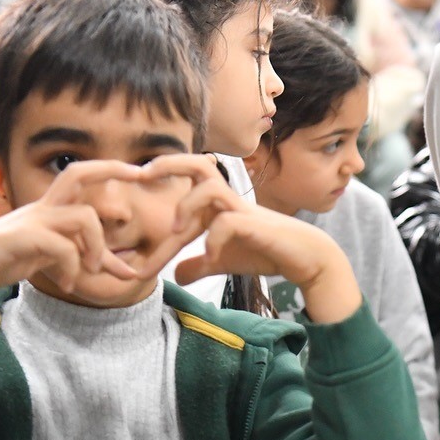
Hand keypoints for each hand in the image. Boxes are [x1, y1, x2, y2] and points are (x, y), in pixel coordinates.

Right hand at [0, 160, 145, 322]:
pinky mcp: (23, 239)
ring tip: (91, 271)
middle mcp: (42, 208)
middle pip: (78, 173)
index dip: (110, 169)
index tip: (140, 172)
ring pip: (83, 218)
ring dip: (97, 247)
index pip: (80, 176)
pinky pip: (63, 248)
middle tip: (140, 175)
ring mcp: (32, 221)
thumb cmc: (1, 261)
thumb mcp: (53, 261)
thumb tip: (125, 269)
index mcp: (48, 208)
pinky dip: (72, 268)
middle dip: (113, 169)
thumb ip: (87, 260)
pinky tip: (68, 284)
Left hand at [139, 155, 362, 322]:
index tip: (135, 220)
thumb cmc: (266, 252)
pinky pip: (226, 223)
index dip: (158, 214)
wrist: (304, 257)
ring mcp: (242, 209)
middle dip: (168, 164)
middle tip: (141, 174)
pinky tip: (211, 260)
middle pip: (198, 165)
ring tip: (175, 234)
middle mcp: (228, 200)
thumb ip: (200, 264)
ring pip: (210, 187)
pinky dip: (213, 242)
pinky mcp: (255, 223)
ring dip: (187, 207)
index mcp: (216, 204)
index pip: (181, 196)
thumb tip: (177, 275)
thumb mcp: (224, 261)